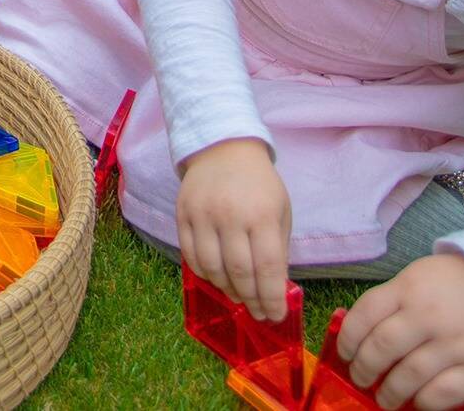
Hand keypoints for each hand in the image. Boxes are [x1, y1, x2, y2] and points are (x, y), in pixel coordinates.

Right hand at [175, 137, 293, 321]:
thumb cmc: (258, 183)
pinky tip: (217, 277)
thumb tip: (274, 287)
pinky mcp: (182, 215)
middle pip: (240, 273)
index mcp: (263, 215)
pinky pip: (191, 256)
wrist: (222, 147)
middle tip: (258, 313)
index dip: (271, 298)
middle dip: (251, 300)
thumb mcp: (280, 209)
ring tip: (238, 295)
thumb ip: (278, 247)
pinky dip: (205, 274)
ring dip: (227, 289)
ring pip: (212, 269)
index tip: (276, 316)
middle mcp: (231, 216)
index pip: (268, 268)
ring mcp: (203, 215)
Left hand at [338, 253, 463, 409]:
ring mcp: (457, 343)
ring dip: (389, 393)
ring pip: (409, 376)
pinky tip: (418, 400)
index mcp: (410, 288)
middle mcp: (430, 315)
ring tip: (385, 397)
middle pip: (382, 349)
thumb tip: (357, 337)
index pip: (364, 317)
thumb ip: (391, 302)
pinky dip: (424, 402)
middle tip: (362, 379)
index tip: (346, 355)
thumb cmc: (457, 284)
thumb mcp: (419, 277)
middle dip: (364, 370)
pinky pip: (444, 394)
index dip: (348, 341)